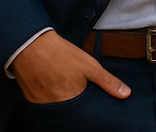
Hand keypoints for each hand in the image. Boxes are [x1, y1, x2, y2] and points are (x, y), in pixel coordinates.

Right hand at [12, 30, 130, 103]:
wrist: (31, 43)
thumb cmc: (61, 53)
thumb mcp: (89, 65)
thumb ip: (107, 81)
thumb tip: (125, 94)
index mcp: (71, 99)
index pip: (83, 113)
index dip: (85, 104)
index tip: (84, 94)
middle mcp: (55, 105)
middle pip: (69, 109)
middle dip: (73, 101)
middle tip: (71, 85)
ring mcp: (40, 103)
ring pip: (55, 107)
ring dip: (59, 99)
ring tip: (60, 82)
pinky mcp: (29, 98)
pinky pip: (41, 103)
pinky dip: (46, 96)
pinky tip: (49, 82)